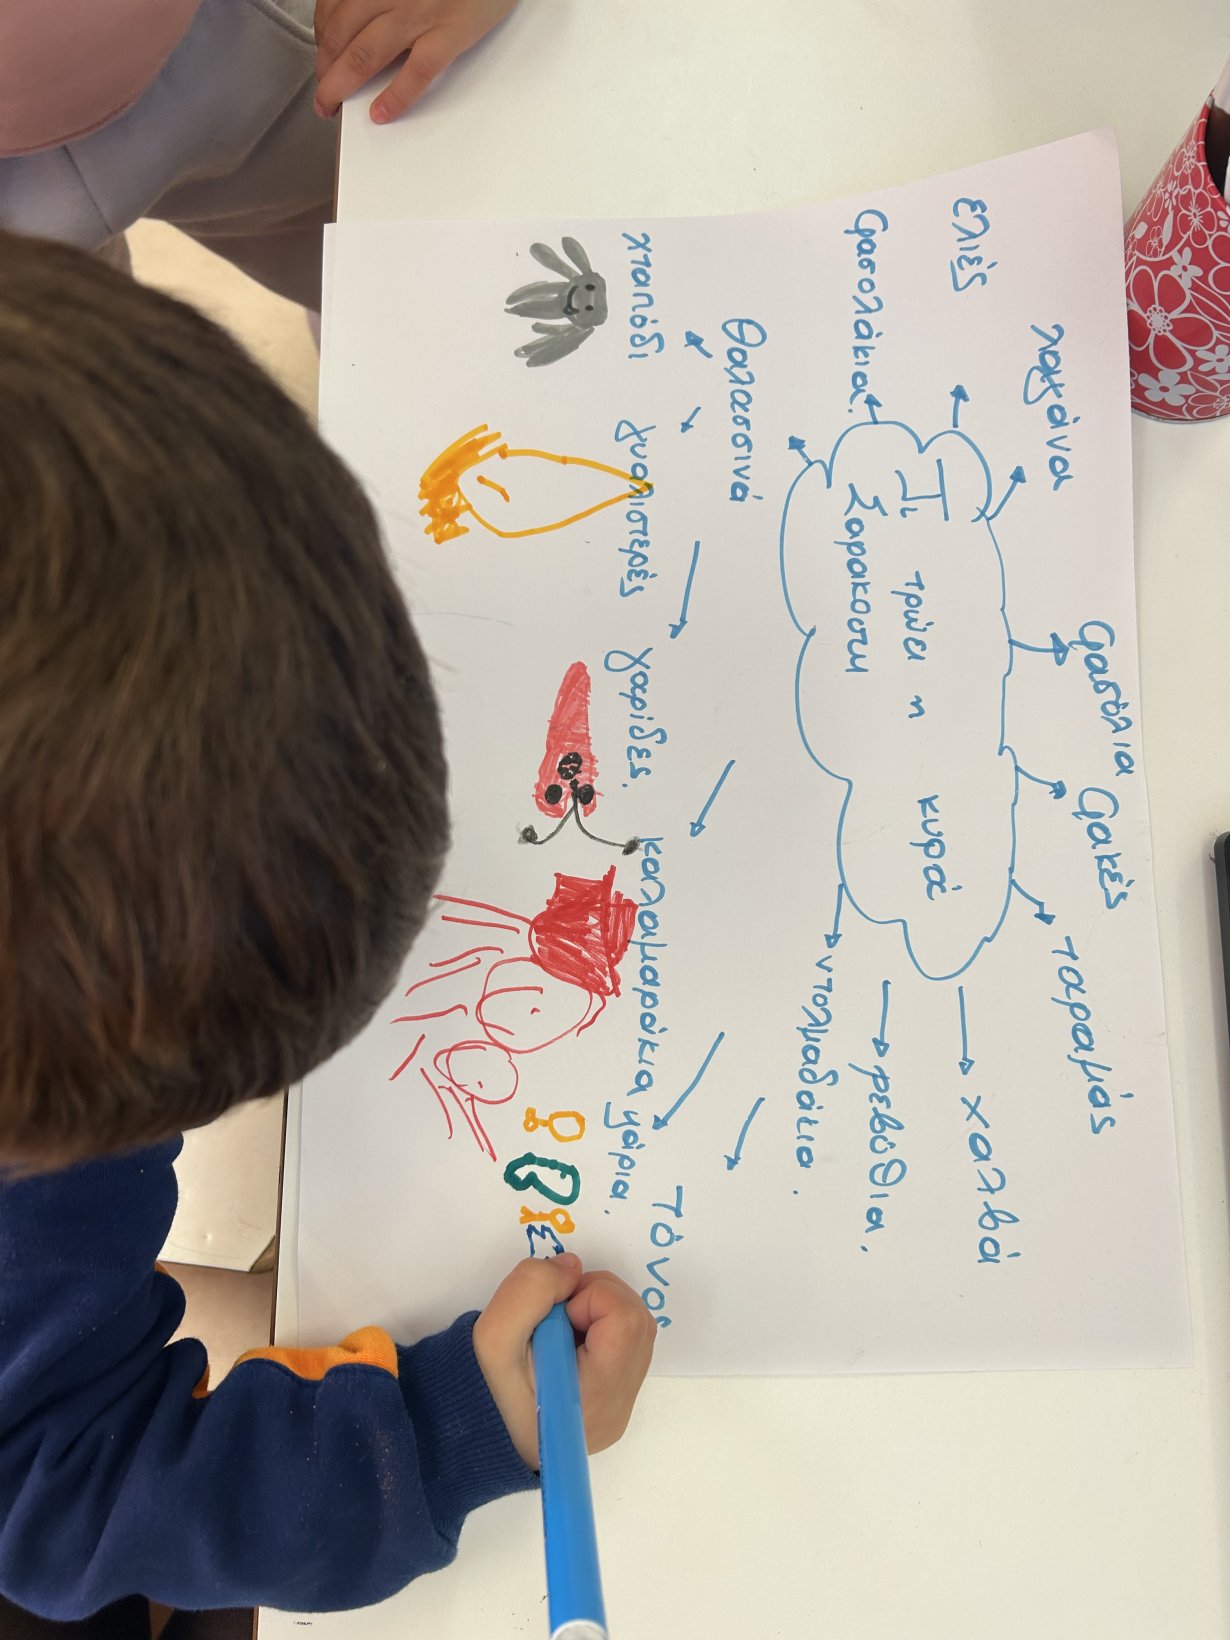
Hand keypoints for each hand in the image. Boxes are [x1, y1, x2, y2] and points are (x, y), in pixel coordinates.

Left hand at [314, 0, 517, 122]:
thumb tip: (359, 16)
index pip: (334, 6)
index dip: (320, 36)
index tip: (321, 54)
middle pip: (342, 33)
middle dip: (324, 67)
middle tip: (322, 91)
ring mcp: (420, 12)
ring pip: (366, 53)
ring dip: (341, 85)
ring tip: (332, 104)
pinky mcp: (450, 32)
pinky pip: (417, 71)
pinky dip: (396, 96)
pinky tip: (380, 113)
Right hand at [473, 1253, 655, 1469]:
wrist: (481, 1427)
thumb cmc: (485, 1388)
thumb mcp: (494, 1332)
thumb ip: (532, 1287)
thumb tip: (573, 1269)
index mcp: (589, 1399)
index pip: (624, 1321)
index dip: (589, 1298)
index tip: (554, 1317)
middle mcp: (615, 1408)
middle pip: (636, 1320)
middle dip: (595, 1298)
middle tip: (555, 1317)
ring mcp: (621, 1406)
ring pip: (635, 1328)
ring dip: (597, 1310)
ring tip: (558, 1331)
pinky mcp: (618, 1398)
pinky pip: (628, 1344)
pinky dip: (600, 1327)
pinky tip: (567, 1343)